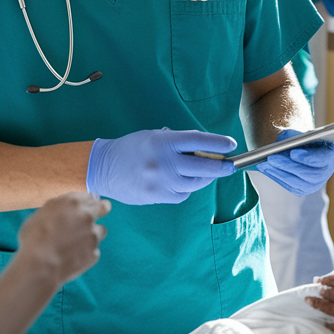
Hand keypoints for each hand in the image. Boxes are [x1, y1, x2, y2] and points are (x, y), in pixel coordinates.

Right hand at [14, 192, 110, 287]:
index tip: (86, 206)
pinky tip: (73, 257)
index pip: (92, 196)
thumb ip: (60, 207)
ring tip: (76, 243)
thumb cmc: (34, 237)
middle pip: (104, 208)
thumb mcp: (43, 213)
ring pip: (100, 231)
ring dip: (92, 234)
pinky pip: (93, 251)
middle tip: (93, 216)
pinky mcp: (94, 254)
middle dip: (101, 210)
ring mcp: (93, 236)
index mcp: (74, 202)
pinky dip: (86, 253)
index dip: (89, 201)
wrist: (39, 265)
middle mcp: (87, 216)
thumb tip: (67, 208)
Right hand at [86, 128, 234, 204]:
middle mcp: (165, 161)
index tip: (231, 145)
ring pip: (195, 182)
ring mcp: (161, 181)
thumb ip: (177, 142)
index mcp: (164, 141)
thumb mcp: (154, 136)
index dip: (218, 143)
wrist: (103, 168)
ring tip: (206, 173)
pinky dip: (186, 188)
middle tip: (230, 165)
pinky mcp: (157, 196)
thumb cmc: (131, 148)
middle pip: (204, 166)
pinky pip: (182, 194)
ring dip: (205, 178)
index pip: (199, 140)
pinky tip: (180, 182)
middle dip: (221, 166)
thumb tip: (203, 149)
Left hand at [255, 129, 333, 195]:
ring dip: (278, 172)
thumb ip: (294, 135)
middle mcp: (325, 173)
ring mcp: (315, 184)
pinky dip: (276, 176)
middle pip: (307, 174)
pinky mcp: (303, 190)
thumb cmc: (306, 139)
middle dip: (287, 165)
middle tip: (271, 158)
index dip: (308, 157)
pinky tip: (265, 168)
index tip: (293, 152)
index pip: (322, 159)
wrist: (308, 150)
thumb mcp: (303, 133)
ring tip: (263, 164)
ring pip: (296, 183)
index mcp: (331, 156)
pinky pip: (289, 185)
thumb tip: (281, 141)